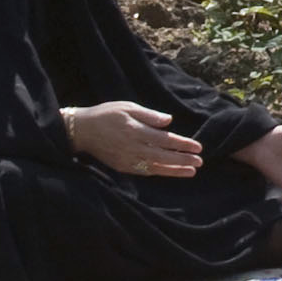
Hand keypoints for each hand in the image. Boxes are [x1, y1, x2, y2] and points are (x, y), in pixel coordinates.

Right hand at [67, 101, 203, 178]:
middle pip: (163, 156)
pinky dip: (158, 173)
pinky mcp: (121, 166)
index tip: (198, 147)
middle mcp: (132, 148)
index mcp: (136, 131)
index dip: (183, 144)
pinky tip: (171, 173)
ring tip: (191, 171)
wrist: (81, 131)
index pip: (165, 140)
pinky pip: (143, 171)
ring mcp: (126, 159)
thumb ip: (149, 115)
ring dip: (174, 170)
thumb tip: (169, 121)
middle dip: (183, 160)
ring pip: (155, 167)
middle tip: (200, 162)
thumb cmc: (106, 114)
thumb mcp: (128, 107)